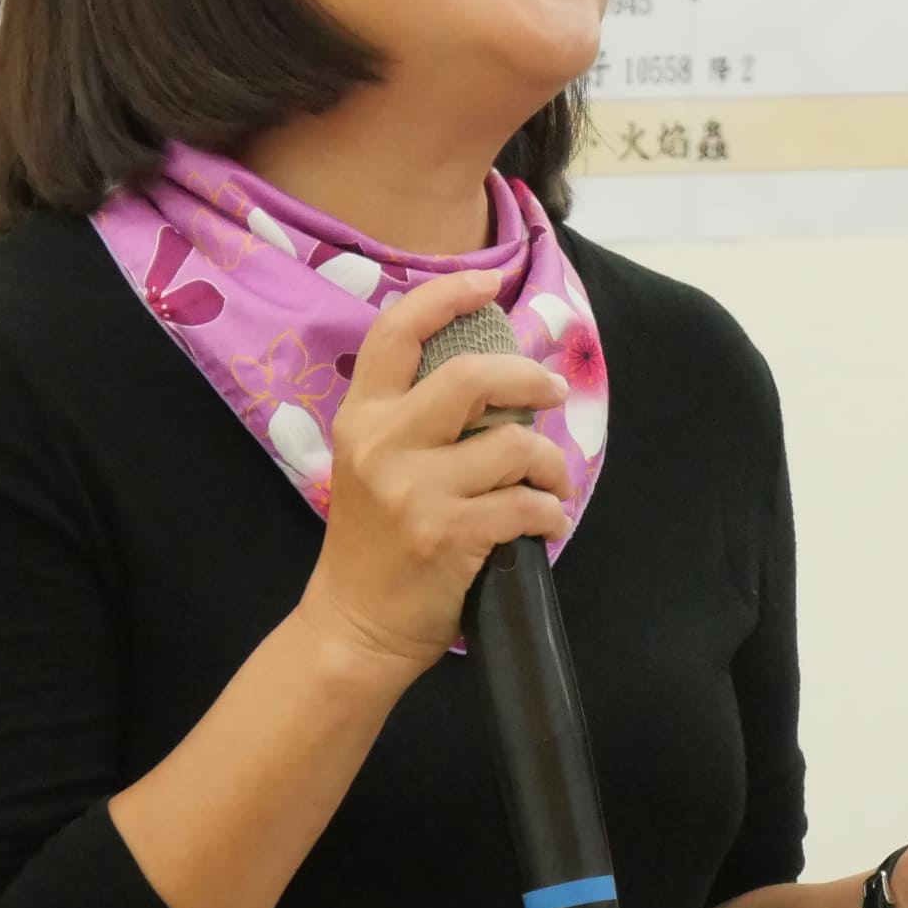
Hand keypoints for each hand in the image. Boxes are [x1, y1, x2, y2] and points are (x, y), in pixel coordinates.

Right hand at [293, 272, 575, 679]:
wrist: (354, 625)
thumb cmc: (374, 542)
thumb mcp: (371, 464)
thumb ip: (414, 417)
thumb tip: (497, 376)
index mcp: (361, 417)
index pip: (397, 330)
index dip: (447, 294)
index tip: (489, 281)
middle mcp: (382, 444)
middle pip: (472, 377)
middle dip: (530, 379)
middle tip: (553, 393)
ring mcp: (415, 491)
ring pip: (514, 445)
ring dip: (551, 464)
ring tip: (552, 482)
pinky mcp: (449, 535)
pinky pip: (526, 504)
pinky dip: (550, 512)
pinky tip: (547, 522)